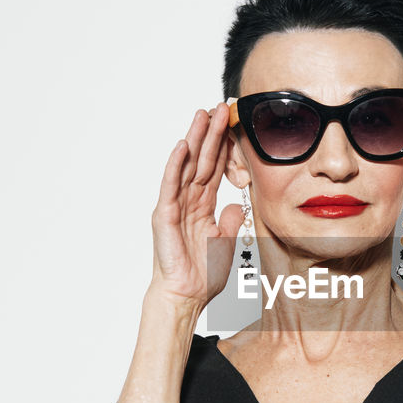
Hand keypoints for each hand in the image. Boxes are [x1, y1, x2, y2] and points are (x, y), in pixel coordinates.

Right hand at [147, 104, 243, 307]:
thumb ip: (230, 220)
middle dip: (211, 133)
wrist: (187, 295)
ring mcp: (174, 205)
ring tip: (202, 115)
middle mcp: (187, 201)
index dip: (223, 146)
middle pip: (201, 160)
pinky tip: (182, 146)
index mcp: (201, 205)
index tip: (232, 123)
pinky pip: (171, 185)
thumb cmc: (202, 273)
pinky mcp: (165, 215)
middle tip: (220, 107)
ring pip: (187, 166)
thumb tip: (237, 204)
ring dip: (194, 139)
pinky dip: (176, 165)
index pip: (214, 168)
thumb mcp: (226, 242)